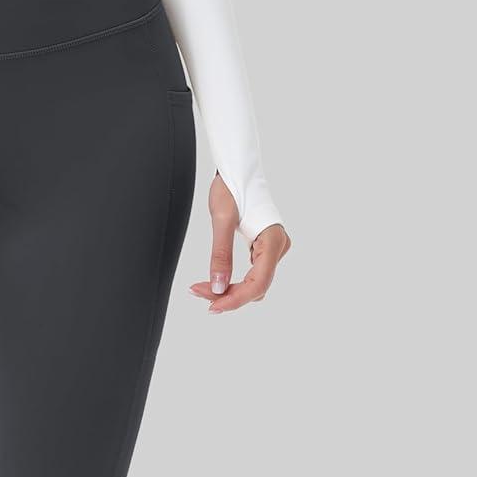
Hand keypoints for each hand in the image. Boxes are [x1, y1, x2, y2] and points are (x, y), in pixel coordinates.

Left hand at [189, 173, 290, 313]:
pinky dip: (232, 281)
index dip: (235, 299)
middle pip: (256, 287)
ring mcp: (273, 249)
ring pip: (253, 284)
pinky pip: (251, 274)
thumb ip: (220, 256)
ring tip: (201, 288)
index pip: (258, 283)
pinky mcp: (263, 249)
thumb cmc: (230, 188)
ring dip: (229, 290)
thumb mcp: (221, 221)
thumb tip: (217, 289)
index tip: (211, 306)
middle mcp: (278, 247)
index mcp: (273, 240)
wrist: (236, 170)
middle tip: (197, 292)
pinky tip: (214, 282)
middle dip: (228, 295)